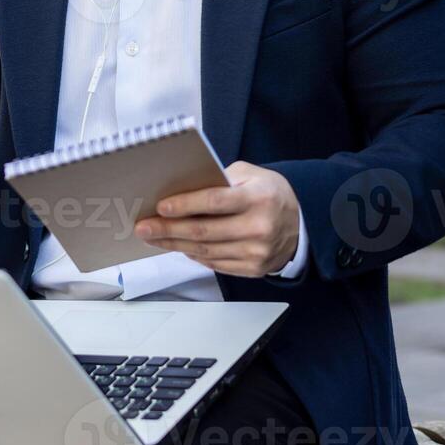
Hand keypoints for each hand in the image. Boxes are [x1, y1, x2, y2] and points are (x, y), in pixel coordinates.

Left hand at [134, 161, 300, 276]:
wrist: (301, 224)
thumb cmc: (269, 194)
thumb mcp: (250, 175)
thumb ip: (219, 180)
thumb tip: (181, 189)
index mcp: (258, 198)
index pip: (214, 202)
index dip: (185, 205)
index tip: (161, 207)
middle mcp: (259, 227)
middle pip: (204, 231)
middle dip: (168, 229)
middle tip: (144, 227)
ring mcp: (257, 252)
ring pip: (205, 251)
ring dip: (174, 244)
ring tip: (153, 237)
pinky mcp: (254, 269)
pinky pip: (215, 264)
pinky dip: (193, 255)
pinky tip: (177, 247)